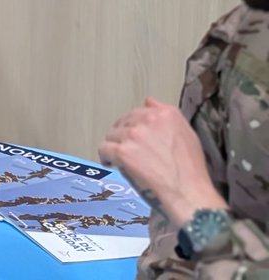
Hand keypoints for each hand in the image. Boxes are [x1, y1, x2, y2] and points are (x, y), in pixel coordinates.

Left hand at [98, 97, 225, 227]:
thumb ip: (168, 116)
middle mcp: (148, 119)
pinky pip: (104, 148)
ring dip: (115, 146)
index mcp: (166, 114)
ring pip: (112, 135)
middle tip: (127, 149)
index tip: (136, 136)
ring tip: (120, 159)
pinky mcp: (122, 151)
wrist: (188, 193)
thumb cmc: (191, 170)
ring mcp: (134, 134)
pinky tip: (110, 163)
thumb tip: (149, 102)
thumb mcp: (188, 135)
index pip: (140, 111)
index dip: (136, 125)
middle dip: (123, 135)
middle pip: (124, 122)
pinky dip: (105, 156)